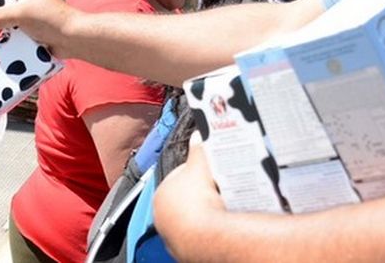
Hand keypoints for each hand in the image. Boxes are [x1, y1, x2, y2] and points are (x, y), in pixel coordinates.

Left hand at [154, 131, 225, 249]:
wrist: (208, 237)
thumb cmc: (198, 202)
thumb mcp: (199, 166)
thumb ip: (198, 148)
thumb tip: (199, 133)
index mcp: (161, 194)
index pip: (179, 179)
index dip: (196, 174)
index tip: (210, 174)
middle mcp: (162, 216)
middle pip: (186, 199)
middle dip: (201, 194)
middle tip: (220, 189)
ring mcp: (173, 235)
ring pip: (192, 218)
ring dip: (205, 212)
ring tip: (223, 206)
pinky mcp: (186, 250)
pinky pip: (199, 235)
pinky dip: (208, 229)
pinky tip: (220, 224)